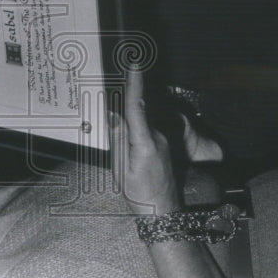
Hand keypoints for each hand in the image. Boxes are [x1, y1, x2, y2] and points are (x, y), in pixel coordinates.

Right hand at [109, 68, 179, 215]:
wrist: (162, 212)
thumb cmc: (140, 195)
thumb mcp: (120, 169)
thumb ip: (118, 139)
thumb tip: (114, 115)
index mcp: (145, 142)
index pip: (137, 106)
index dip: (135, 83)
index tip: (134, 65)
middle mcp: (158, 138)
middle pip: (134, 115)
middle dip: (120, 116)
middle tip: (115, 137)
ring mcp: (163, 141)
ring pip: (139, 125)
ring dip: (127, 132)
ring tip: (126, 161)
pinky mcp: (163, 145)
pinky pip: (144, 133)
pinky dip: (133, 136)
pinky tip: (130, 158)